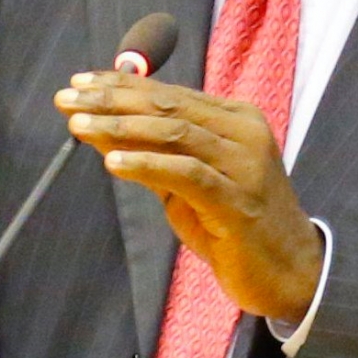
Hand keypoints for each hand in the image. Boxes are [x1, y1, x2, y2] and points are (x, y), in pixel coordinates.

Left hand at [55, 71, 322, 319]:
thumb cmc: (233, 226)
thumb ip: (153, 154)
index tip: (79, 83)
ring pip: (176, 132)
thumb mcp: (187, 184)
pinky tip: (113, 162)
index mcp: (235, 120)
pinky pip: (187, 174)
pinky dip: (147, 165)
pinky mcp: (239, 203)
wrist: (290, 274)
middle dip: (112, 100)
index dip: (121, 86)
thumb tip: (100, 127)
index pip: (170, 92)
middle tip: (67, 99)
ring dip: (122, 126)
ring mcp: (245, 166)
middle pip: (169, 105)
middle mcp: (244, 134)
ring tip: (79, 125)